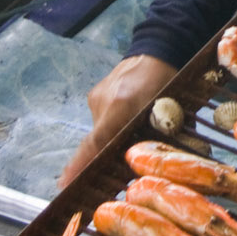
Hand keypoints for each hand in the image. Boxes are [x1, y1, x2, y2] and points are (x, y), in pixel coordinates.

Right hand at [58, 53, 176, 188]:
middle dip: (91, 164)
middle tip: (85, 183)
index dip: (80, 166)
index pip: (96, 142)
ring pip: (100, 132)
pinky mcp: (96, 96)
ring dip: (109, 142)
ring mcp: (97, 98)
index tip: (64, 185)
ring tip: (127, 145)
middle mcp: (103, 102)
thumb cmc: (169, 81)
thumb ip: (164, 136)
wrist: (157, 50)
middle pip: (95, 142)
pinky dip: (111, 128)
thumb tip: (161, 164)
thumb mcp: (171, 110)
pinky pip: (101, 120)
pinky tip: (125, 127)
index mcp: (122, 105)